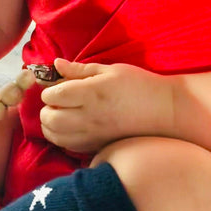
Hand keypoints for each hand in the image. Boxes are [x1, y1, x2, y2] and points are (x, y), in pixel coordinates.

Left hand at [40, 58, 174, 152]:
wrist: (165, 111)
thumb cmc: (139, 85)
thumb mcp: (110, 70)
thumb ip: (79, 70)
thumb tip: (55, 64)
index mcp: (92, 93)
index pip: (53, 95)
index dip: (49, 91)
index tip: (57, 87)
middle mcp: (90, 116)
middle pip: (50, 118)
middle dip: (46, 110)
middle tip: (55, 103)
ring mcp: (93, 134)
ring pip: (55, 136)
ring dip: (50, 126)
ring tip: (60, 115)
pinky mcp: (98, 146)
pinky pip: (68, 146)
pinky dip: (61, 138)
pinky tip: (70, 128)